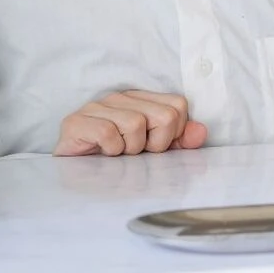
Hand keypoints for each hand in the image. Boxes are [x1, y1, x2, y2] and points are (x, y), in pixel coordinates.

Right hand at [53, 90, 209, 156]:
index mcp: (141, 99)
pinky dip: (110, 150)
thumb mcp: (152, 151)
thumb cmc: (114, 161)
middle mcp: (120, 97)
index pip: (178, 105)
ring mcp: (97, 106)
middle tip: (135, 152)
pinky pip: (108, 133)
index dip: (173, 133)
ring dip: (130, 150)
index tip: (154, 146)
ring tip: (117, 153)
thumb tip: (200, 131)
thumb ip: (178, 141)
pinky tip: (102, 153)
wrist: (73, 174)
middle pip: (165, 116)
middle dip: (155, 144)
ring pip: (137, 124)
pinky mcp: (77, 121)